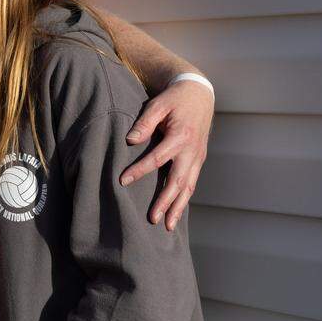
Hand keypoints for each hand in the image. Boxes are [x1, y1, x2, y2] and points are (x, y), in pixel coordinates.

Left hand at [120, 80, 213, 230]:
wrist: (199, 95)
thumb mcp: (158, 105)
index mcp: (181, 136)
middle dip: (165, 202)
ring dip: (178, 207)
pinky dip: (184, 198)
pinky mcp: (198, 160)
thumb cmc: (174, 99)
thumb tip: (130, 140)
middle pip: (178, 181)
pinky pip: (191, 182)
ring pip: (188, 187)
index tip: (122, 181)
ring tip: (168, 226)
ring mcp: (197, 157)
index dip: (140, 171)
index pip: (157, 159)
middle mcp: (192, 151)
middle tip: (152, 219)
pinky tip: (176, 211)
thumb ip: (144, 123)